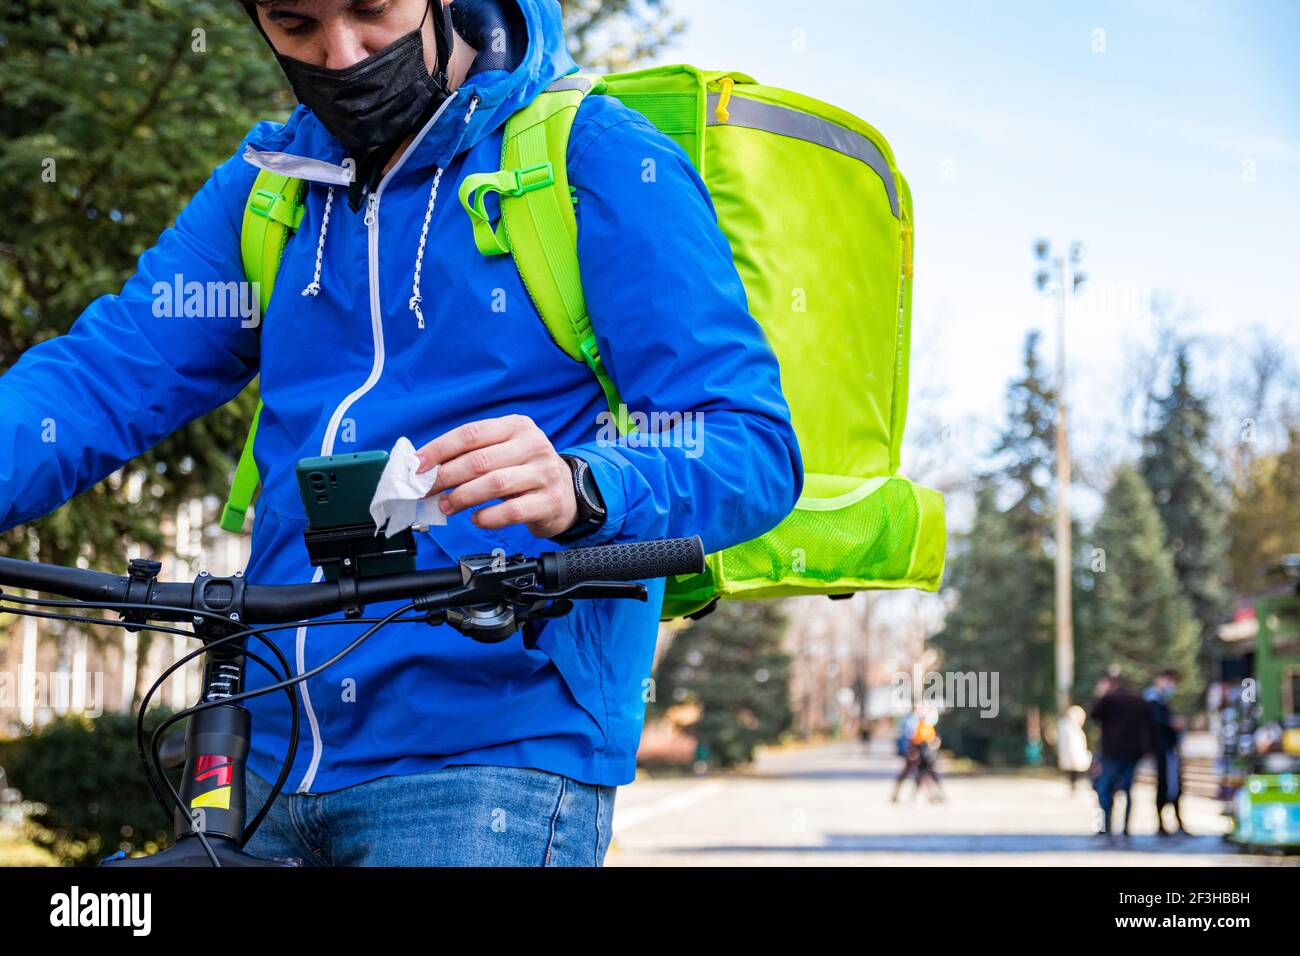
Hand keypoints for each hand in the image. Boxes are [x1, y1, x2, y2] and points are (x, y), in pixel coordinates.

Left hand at [415, 415, 576, 538]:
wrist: (567, 493)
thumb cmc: (524, 471)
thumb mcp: (503, 452)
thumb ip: (471, 455)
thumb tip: (426, 468)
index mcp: (516, 426)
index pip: (470, 434)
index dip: (439, 449)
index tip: (417, 465)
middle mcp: (532, 445)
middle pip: (479, 460)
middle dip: (445, 477)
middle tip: (426, 491)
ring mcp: (544, 473)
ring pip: (494, 484)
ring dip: (462, 497)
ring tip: (446, 506)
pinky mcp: (549, 501)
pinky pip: (511, 511)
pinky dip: (487, 517)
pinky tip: (476, 519)